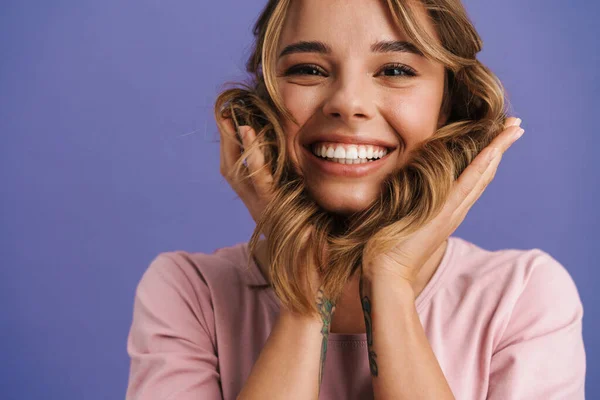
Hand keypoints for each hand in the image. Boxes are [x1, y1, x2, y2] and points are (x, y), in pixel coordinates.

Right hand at [217, 116, 325, 303]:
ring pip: (239, 172)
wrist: (318, 274)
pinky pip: (260, 183)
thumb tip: (316, 155)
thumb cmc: (320, 240)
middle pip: (230, 166)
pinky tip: (253, 139)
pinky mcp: (273, 211)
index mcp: (262, 201)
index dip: (233, 143)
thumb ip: (303, 185)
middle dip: (227, 139)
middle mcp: (256, 204)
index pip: (238, 168)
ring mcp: (262, 208)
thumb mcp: (308, 205)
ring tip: (237, 119)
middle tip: (227, 113)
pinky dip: (254, 160)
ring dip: (236, 144)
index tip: (233, 118)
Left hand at [362, 117, 524, 283]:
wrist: (386, 274)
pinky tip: (492, 151)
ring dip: (497, 150)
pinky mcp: (442, 215)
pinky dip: (480, 168)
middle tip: (514, 126)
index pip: (471, 179)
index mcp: (446, 210)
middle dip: (499, 148)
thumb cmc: (387, 249)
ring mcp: (451, 212)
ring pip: (480, 176)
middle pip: (483, 174)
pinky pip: (466, 187)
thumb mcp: (401, 218)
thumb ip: (407, 203)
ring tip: (512, 129)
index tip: (496, 136)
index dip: (485, 157)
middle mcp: (454, 210)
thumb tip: (399, 186)